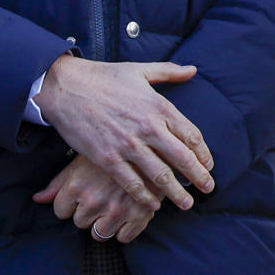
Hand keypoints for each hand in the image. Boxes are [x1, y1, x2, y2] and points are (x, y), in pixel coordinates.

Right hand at [33, 56, 213, 207]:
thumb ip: (169, 72)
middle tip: (209, 189)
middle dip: (198, 176)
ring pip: (160, 175)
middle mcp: (148, 127)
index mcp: (159, 106)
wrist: (65, 87)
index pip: (191, 135)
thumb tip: (192, 70)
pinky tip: (153, 205)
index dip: (203, 154)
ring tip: (186, 204)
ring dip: (176, 192)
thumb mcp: (140, 70)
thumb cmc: (103, 77)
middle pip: (182, 158)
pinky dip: (144, 196)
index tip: (209, 165)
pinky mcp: (107, 158)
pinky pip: (131, 183)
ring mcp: (128, 145)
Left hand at [33, 155, 158, 243]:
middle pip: (80, 223)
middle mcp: (93, 201)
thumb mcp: (81, 160)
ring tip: (115, 204)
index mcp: (76, 186)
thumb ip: (58, 183)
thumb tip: (37, 199)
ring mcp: (116, 210)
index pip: (61, 211)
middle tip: (103, 196)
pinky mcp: (139, 216)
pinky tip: (128, 213)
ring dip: (105, 223)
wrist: (153, 140)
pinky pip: (124, 237)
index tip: (85, 194)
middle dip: (89, 212)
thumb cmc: (112, 148)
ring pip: (100, 233)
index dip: (72, 204)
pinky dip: (126, 229)